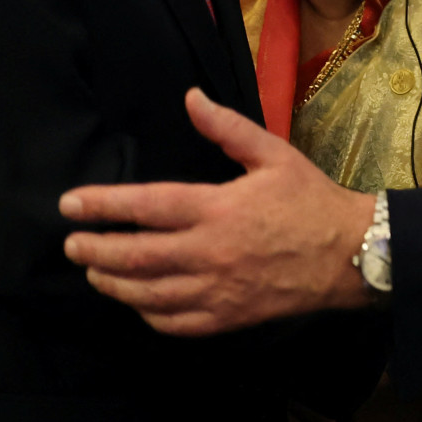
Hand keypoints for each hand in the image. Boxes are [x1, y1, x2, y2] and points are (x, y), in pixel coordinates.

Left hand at [60, 89, 375, 334]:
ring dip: (113, 284)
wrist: (351, 254)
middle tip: (71, 244)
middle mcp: (211, 253)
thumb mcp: (273, 153)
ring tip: (93, 272)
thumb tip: (191, 97)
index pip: (146, 207)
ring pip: (149, 295)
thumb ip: (227, 128)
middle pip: (136, 257)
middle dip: (95, 251)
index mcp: (218, 208)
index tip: (70, 204)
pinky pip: (176, 324)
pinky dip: (148, 314)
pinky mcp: (229, 318)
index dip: (103, 206)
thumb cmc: (310, 200)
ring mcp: (219, 291)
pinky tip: (138, 301)